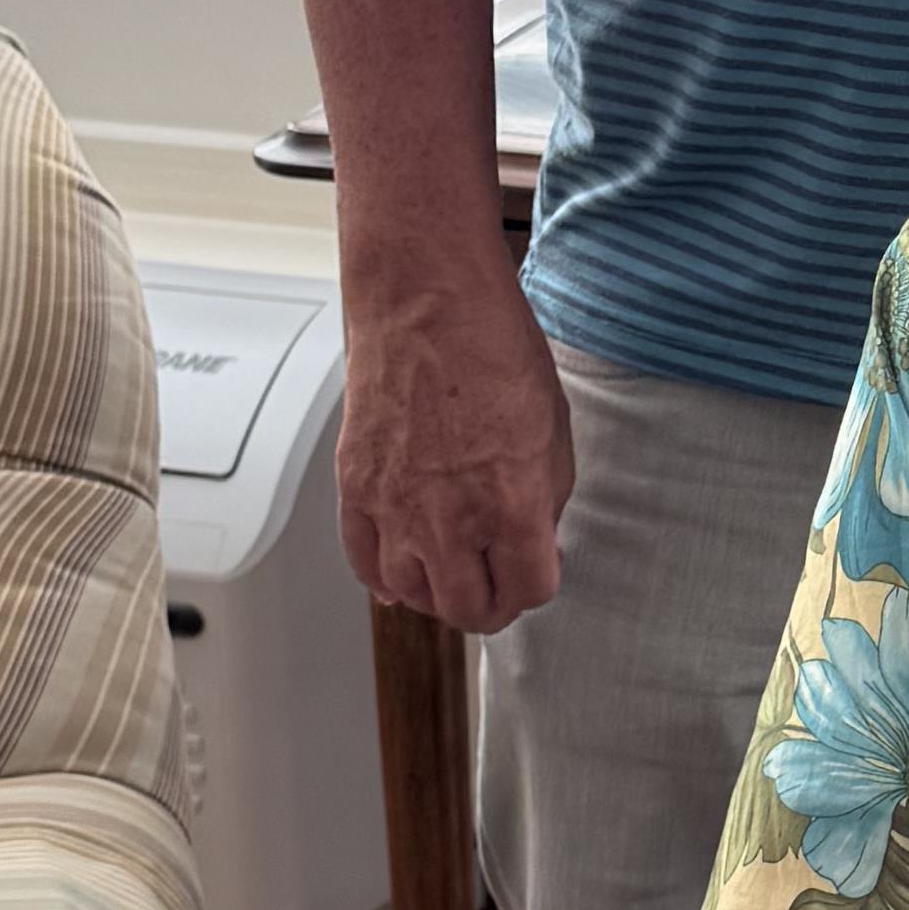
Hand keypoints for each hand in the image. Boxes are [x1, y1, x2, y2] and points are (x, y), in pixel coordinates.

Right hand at [338, 251, 575, 629]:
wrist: (425, 301)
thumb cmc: (492, 348)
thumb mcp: (552, 429)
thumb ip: (543, 499)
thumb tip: (530, 539)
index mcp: (512, 504)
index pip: (529, 592)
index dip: (536, 586)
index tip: (533, 573)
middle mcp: (450, 518)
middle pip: (467, 608)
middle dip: (488, 605)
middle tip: (493, 589)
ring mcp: (395, 508)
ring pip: (412, 595)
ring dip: (435, 595)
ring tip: (450, 576)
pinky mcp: (356, 490)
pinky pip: (364, 564)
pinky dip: (383, 579)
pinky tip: (400, 575)